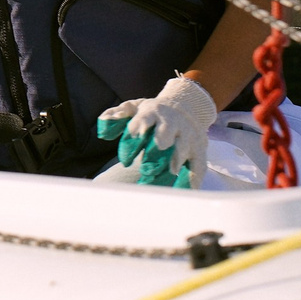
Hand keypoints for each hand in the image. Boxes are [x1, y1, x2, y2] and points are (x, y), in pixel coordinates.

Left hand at [97, 74, 216, 187]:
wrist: (186, 107)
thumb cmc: (153, 112)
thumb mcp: (134, 107)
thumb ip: (117, 114)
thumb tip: (102, 124)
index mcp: (152, 113)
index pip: (142, 122)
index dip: (134, 138)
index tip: (124, 158)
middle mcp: (171, 124)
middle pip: (165, 134)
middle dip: (157, 147)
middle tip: (146, 166)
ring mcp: (186, 137)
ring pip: (182, 150)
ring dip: (173, 164)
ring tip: (166, 176)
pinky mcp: (198, 150)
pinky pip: (197, 165)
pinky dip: (192, 179)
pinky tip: (185, 192)